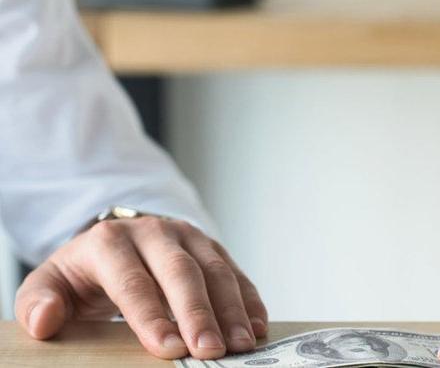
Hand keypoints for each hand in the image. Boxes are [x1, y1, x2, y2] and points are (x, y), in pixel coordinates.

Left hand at [15, 217, 267, 359]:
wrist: (114, 244)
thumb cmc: (82, 275)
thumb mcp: (50, 283)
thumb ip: (39, 301)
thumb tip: (45, 319)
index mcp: (109, 241)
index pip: (133, 281)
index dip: (152, 316)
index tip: (168, 349)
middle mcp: (153, 232)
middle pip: (181, 272)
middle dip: (198, 313)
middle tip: (211, 351)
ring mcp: (187, 236)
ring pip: (215, 269)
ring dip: (232, 309)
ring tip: (241, 344)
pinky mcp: (211, 246)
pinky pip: (235, 271)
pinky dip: (249, 299)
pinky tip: (257, 326)